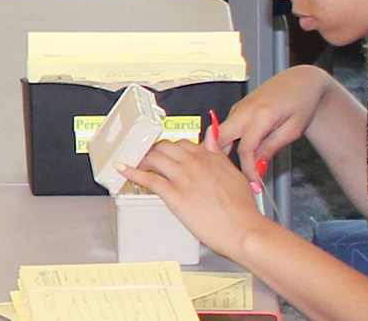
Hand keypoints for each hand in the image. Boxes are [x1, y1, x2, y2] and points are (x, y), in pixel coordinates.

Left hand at [119, 129, 273, 255]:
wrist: (244, 230)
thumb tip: (212, 136)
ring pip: (155, 158)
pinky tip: (124, 170)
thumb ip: (219, 154)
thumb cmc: (243, 210)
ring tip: (135, 163)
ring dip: (142, 159)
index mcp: (209, 157)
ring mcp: (183, 178)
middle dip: (154, 150)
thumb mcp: (234, 174)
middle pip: (165, 146)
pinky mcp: (175, 195)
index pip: (183, 144)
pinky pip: (149, 179)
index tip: (164, 152)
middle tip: (147, 157)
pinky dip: (133, 172)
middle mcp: (195, 163)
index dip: (170, 147)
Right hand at [219, 65, 338, 172]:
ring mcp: (238, 108)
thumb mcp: (291, 130)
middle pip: (219, 139)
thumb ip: (271, 148)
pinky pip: (227, 129)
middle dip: (220, 161)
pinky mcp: (238, 109)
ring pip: (221, 135)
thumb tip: (258, 168)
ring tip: (236, 173)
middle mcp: (244, 110)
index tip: (254, 186)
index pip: (245, 150)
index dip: (248, 172)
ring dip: (224, 153)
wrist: (301, 81)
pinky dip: (229, 143)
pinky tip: (240, 156)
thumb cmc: (300, 102)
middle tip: (232, 180)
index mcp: (260, 116)